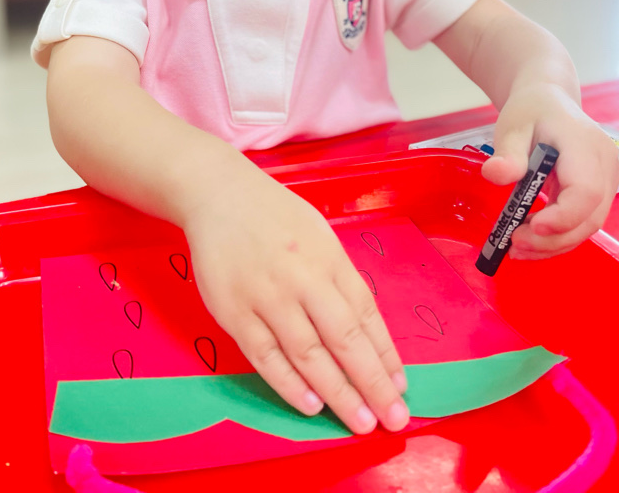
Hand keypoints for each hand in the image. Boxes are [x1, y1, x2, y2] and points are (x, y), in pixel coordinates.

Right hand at [182, 166, 408, 434]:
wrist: (219, 195)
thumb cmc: (275, 217)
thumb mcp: (320, 235)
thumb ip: (340, 279)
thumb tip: (366, 333)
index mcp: (329, 257)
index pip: (366, 314)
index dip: (385, 354)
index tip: (400, 387)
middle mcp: (303, 278)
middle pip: (344, 339)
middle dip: (372, 384)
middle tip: (393, 418)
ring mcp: (267, 297)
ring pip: (307, 355)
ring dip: (337, 393)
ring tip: (359, 422)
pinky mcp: (234, 312)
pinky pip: (265, 357)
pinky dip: (289, 385)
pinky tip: (310, 406)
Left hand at [483, 83, 618, 258]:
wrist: (548, 103)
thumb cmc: (532, 112)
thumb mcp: (512, 126)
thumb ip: (507, 153)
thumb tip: (495, 174)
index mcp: (585, 145)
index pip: (586, 190)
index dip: (563, 215)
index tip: (532, 227)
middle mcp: (604, 166)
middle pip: (589, 216)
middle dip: (553, 238)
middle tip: (514, 244)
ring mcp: (605, 181)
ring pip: (586, 225)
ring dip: (553, 243)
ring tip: (515, 246)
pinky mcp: (597, 194)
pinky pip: (581, 222)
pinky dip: (556, 236)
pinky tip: (529, 241)